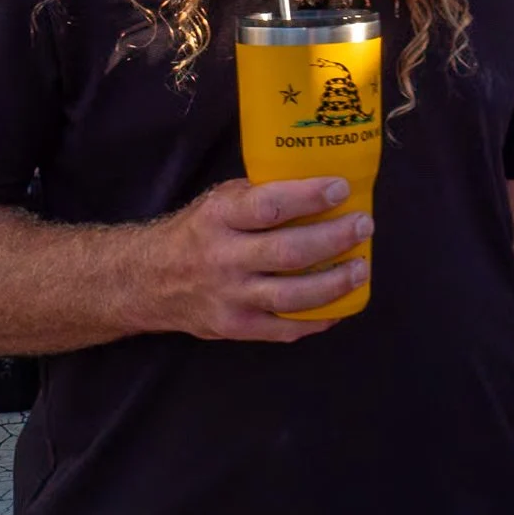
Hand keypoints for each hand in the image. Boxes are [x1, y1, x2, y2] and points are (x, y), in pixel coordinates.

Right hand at [148, 178, 369, 343]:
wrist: (150, 281)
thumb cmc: (197, 232)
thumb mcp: (218, 202)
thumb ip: (260, 197)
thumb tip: (318, 185)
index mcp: (218, 218)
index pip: (268, 206)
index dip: (309, 198)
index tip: (341, 188)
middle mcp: (223, 258)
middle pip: (288, 253)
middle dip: (333, 239)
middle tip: (363, 226)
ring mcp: (230, 298)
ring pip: (291, 297)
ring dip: (334, 283)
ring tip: (360, 267)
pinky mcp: (236, 328)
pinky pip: (285, 329)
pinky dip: (318, 319)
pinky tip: (341, 305)